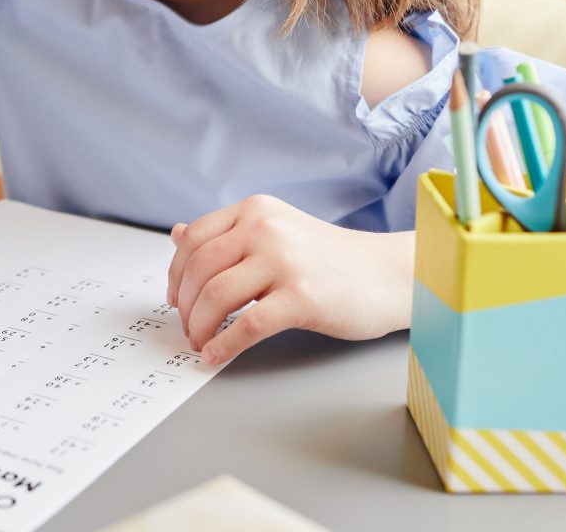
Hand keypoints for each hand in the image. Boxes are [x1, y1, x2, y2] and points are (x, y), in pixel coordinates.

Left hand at [165, 194, 411, 362]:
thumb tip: (177, 234)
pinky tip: (217, 355)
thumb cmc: (334, 259)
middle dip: (185, 306)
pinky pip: (246, 326)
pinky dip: (224, 345)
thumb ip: (229, 233)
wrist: (390, 274)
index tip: (175, 298)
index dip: (176, 273)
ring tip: (202, 342)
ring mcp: (284, 261)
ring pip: (215, 296)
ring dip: (199, 327)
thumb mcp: (278, 230)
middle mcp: (265, 228)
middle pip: (199, 269)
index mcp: (256, 210)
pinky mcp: (302, 298)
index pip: (194, 238)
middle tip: (188, 328)